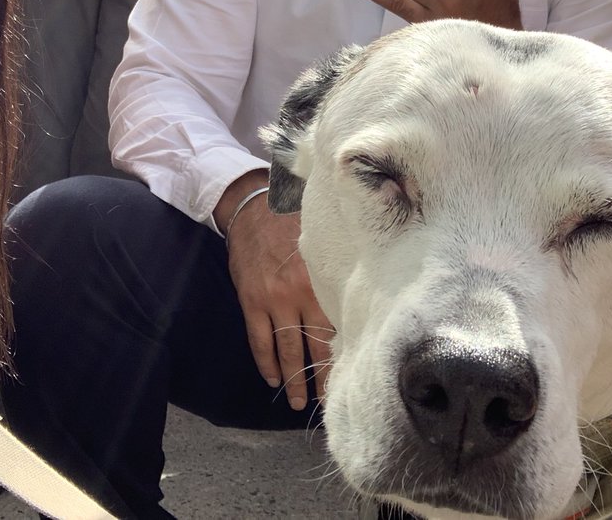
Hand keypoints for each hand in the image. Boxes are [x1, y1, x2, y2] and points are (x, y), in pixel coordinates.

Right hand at [226, 197, 332, 409]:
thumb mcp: (322, 247)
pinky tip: (272, 379)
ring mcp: (273, 300)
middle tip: (329, 403)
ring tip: (297, 402)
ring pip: (287, 349)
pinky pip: (259, 341)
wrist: (254, 208)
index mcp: (323, 282)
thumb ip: (335, 277)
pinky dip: (266, 362)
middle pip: (315, 346)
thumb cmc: (295, 224)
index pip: (338, 329)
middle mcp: (300, 294)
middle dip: (321, 378)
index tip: (353, 378)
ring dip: (292, 380)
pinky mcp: (251, 302)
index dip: (344, 357)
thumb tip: (359, 306)